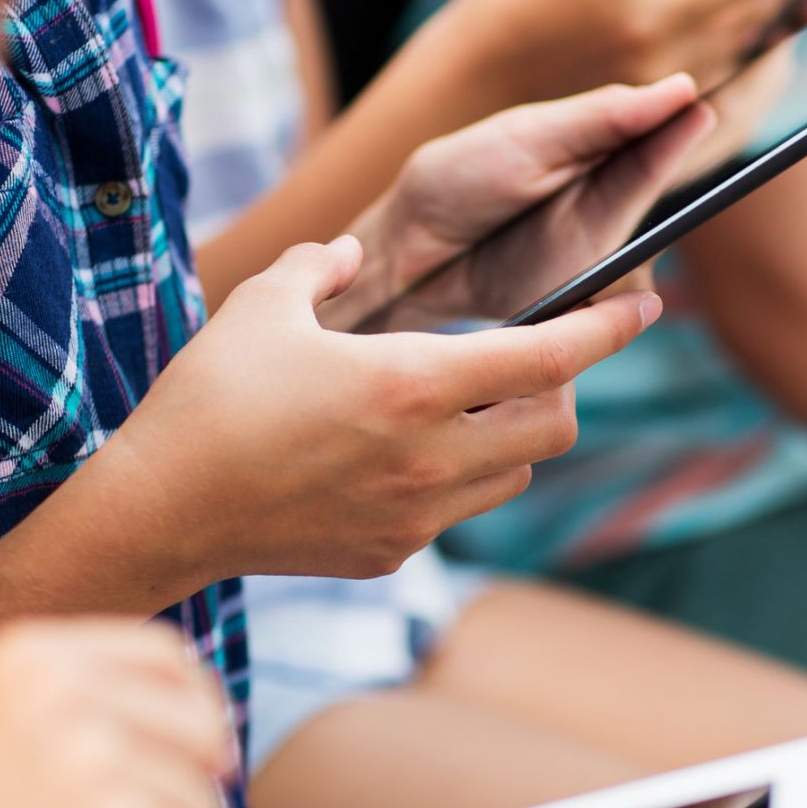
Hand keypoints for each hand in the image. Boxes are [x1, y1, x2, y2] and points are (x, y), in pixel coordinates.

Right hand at [0, 622, 234, 807]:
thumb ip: (69, 714)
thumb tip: (187, 724)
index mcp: (33, 656)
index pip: (167, 656)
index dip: (196, 710)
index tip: (199, 754)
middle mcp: (69, 691)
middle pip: (205, 725)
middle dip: (197, 785)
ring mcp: (95, 757)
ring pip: (205, 806)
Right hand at [116, 227, 662, 585]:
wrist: (164, 510)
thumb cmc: (210, 400)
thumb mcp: (262, 306)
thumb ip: (318, 267)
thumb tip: (345, 254)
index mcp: (413, 382)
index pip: (549, 355)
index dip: (607, 328)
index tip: (642, 307)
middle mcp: (432, 457)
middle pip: (557, 425)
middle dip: (565, 388)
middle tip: (531, 359)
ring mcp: (418, 515)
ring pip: (515, 473)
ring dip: (511, 435)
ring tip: (463, 406)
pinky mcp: (394, 553)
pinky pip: (457, 511)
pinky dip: (456, 479)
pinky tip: (400, 458)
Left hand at [340, 76, 714, 324]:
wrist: (406, 256)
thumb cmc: (458, 183)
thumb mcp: (526, 140)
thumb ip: (598, 120)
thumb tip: (678, 89)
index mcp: (590, 145)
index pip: (648, 128)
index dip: (674, 117)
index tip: (695, 101)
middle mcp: (602, 198)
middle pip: (650, 177)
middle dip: (666, 154)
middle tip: (689, 122)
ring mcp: (594, 249)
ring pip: (639, 235)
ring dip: (641, 218)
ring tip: (641, 195)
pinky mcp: (580, 296)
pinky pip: (618, 293)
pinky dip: (616, 286)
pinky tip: (607, 270)